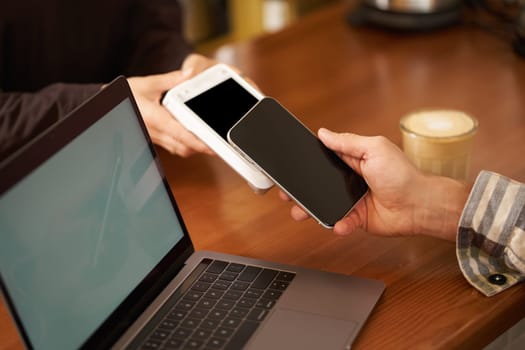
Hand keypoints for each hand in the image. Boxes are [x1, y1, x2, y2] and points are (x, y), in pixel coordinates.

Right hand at [127, 69, 212, 156]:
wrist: (109, 103)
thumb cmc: (126, 93)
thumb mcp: (147, 83)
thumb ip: (170, 80)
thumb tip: (188, 74)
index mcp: (154, 118)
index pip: (180, 134)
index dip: (197, 142)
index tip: (211, 146)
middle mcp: (154, 131)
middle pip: (182, 147)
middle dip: (200, 148)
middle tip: (217, 145)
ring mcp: (154, 137)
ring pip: (178, 150)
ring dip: (193, 148)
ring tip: (208, 142)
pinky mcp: (155, 139)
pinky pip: (172, 147)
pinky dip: (184, 145)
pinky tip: (193, 138)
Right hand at [283, 128, 469, 240]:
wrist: (420, 205)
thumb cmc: (403, 174)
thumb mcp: (374, 149)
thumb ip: (347, 142)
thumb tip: (324, 133)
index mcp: (353, 159)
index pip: (324, 159)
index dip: (308, 163)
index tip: (291, 165)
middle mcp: (350, 180)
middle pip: (319, 184)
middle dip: (302, 190)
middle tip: (287, 193)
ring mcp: (352, 200)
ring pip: (325, 205)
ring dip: (312, 210)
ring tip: (301, 213)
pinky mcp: (357, 218)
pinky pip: (341, 222)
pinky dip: (339, 225)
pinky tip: (340, 224)